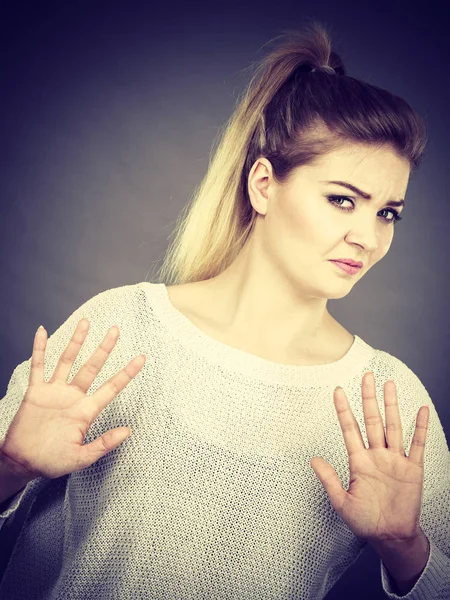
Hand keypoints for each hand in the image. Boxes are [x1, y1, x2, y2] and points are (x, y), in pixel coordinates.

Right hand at [0, 319, 145, 481]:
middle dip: (104, 348)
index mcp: (86, 411)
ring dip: (76, 341)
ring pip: (67, 360)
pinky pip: (38, 366)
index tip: (142, 358)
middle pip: (92, 367)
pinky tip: (42, 331)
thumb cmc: (52, 462)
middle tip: (116, 330)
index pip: (111, 387)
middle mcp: (73, 397)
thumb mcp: (81, 457)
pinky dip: (39, 348)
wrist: (22, 463)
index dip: (127, 373)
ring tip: (86, 322)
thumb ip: (104, 444)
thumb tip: (128, 431)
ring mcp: (54, 391)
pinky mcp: (35, 391)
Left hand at [310, 371, 428, 543]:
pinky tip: (420, 410)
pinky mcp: (412, 469)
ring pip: (393, 426)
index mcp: (358, 461)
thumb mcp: (341, 502)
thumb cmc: (365, 522)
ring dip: (392, 405)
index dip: (344, 410)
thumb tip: (312, 459)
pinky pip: (417, 444)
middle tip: (367, 376)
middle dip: (369, 398)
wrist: (390, 537)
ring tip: (389, 384)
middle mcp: (376, 455)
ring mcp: (395, 460)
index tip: (338, 390)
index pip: (350, 429)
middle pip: (372, 420)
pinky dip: (420, 427)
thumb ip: (329, 479)